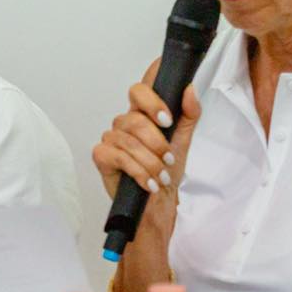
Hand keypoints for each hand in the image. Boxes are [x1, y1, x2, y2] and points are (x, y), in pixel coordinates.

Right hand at [91, 58, 202, 200]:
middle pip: (135, 119)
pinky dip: (138, 171)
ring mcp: (111, 138)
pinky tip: (148, 182)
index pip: (140, 91)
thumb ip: (189, 113)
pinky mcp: (102, 155)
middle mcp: (125, 123)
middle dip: (157, 142)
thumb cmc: (167, 170)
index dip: (152, 100)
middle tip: (168, 157)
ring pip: (129, 141)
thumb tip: (189, 90)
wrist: (159, 201)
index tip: (168, 119)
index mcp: (143, 113)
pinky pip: (118, 157)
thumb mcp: (184, 139)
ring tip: (161, 175)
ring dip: (150, 162)